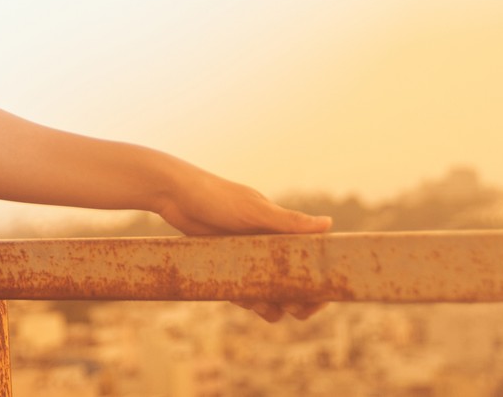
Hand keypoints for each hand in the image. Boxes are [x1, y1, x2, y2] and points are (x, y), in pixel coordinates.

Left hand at [158, 165, 332, 323]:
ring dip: (270, 305)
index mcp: (281, 231)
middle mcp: (267, 245)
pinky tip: (241, 300)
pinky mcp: (226, 264)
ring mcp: (246, 256)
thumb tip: (329, 223)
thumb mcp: (253, 209)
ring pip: (267, 291)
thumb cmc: (216, 196)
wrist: (174, 195)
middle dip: (297, 300)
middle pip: (292, 283)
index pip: (309, 261)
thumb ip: (288, 220)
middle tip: (291, 308)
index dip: (317, 282)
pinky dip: (245, 299)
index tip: (319, 299)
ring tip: (263, 307)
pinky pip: (242, 289)